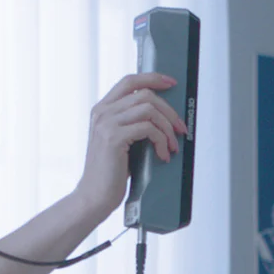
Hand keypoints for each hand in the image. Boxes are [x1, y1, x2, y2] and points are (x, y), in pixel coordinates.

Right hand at [75, 73, 186, 217]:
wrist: (94, 196)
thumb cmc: (110, 172)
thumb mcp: (120, 140)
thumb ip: (133, 123)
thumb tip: (164, 115)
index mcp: (102, 110)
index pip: (129, 81)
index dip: (152, 78)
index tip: (171, 83)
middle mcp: (102, 112)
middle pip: (144, 94)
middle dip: (169, 110)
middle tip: (180, 128)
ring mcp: (106, 124)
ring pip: (149, 109)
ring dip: (167, 128)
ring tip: (171, 145)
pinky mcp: (113, 138)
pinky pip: (148, 128)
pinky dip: (161, 141)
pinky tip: (162, 155)